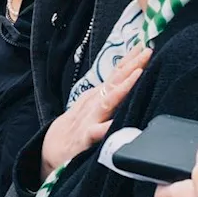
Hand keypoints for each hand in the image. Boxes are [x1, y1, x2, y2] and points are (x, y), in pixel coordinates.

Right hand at [41, 45, 151, 178]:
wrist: (49, 152)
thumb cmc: (75, 131)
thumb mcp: (90, 109)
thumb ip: (107, 97)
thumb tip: (127, 83)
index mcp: (96, 97)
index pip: (115, 75)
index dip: (130, 60)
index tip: (145, 44)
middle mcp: (93, 104)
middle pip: (114, 82)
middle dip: (131, 66)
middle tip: (147, 50)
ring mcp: (89, 120)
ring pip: (108, 101)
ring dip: (123, 87)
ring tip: (138, 74)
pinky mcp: (85, 139)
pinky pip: (98, 133)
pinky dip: (108, 126)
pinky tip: (119, 121)